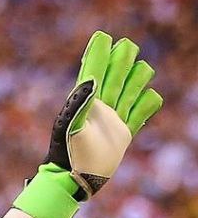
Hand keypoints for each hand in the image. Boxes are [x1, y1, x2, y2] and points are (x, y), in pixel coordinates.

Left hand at [50, 32, 162, 199]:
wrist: (74, 179)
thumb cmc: (68, 153)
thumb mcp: (71, 126)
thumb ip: (80, 102)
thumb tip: (92, 78)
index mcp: (86, 99)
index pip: (95, 68)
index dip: (99, 52)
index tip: (102, 38)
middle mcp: (102, 105)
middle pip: (118, 71)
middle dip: (123, 57)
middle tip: (127, 47)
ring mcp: (115, 117)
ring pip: (133, 86)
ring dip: (139, 77)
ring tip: (140, 73)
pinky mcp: (125, 132)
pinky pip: (143, 112)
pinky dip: (149, 103)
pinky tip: (148, 99)